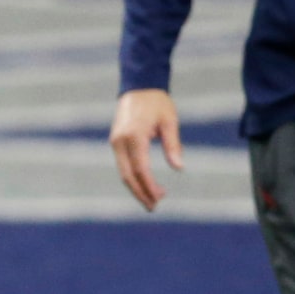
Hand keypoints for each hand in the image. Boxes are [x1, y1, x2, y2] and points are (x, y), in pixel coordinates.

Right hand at [109, 87, 184, 210]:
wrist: (139, 86)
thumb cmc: (157, 102)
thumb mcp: (169, 122)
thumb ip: (173, 145)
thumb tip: (179, 168)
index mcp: (134, 136)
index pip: (141, 170)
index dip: (150, 187)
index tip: (161, 198)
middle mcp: (120, 141)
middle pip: (128, 176)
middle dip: (140, 193)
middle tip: (154, 207)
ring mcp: (115, 142)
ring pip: (123, 172)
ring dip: (136, 187)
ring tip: (151, 199)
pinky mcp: (115, 141)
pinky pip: (122, 165)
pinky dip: (132, 177)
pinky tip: (144, 183)